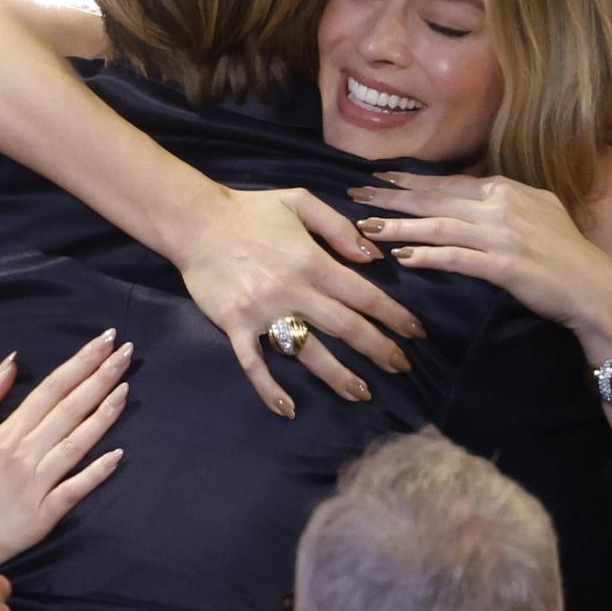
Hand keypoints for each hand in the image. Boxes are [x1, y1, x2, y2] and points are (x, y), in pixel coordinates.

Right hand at [0, 330, 129, 565]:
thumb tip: (12, 362)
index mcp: (6, 433)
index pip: (50, 388)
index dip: (79, 362)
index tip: (105, 340)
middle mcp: (24, 454)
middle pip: (68, 409)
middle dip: (100, 378)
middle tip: (126, 352)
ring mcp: (35, 485)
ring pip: (75, 445)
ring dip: (103, 417)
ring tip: (126, 389)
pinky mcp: (42, 516)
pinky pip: (72, 491)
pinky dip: (95, 473)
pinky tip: (118, 455)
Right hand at [163, 182, 423, 418]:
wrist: (195, 222)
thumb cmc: (250, 210)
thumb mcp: (299, 201)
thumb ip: (338, 227)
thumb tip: (371, 257)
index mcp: (312, 261)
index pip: (363, 296)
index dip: (394, 317)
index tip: (415, 334)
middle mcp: (293, 290)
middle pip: (346, 328)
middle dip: (379, 350)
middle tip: (401, 368)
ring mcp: (263, 311)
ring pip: (308, 352)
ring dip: (338, 376)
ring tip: (361, 393)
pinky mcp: (235, 325)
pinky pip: (254, 363)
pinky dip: (270, 388)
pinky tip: (287, 408)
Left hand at [352, 171, 611, 356]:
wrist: (594, 287)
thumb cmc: (564, 253)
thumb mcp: (537, 211)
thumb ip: (502, 200)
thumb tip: (469, 195)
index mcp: (506, 190)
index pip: (447, 183)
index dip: (410, 181)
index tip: (379, 178)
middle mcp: (501, 205)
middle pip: (434, 199)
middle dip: (391, 197)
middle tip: (356, 195)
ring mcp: (502, 234)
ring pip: (438, 226)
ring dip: (399, 226)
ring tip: (367, 228)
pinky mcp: (503, 265)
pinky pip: (456, 258)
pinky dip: (427, 255)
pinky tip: (402, 256)